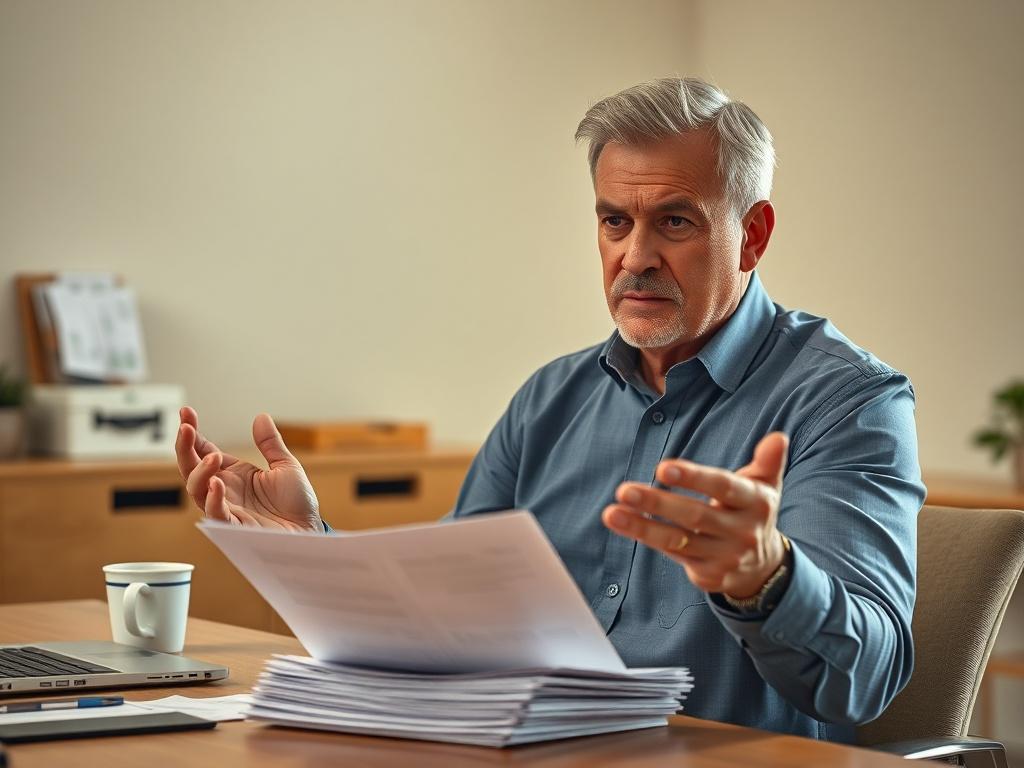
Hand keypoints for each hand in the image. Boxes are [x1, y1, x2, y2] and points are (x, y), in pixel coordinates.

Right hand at [175, 406, 322, 531]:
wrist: (308, 531)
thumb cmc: (297, 504)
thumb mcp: (286, 466)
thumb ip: (270, 443)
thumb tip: (261, 417)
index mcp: (234, 474)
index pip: (204, 450)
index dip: (193, 433)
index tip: (186, 413)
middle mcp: (225, 489)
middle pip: (192, 467)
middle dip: (185, 447)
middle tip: (185, 428)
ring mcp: (227, 507)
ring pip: (196, 489)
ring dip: (199, 471)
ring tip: (212, 457)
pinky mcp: (233, 525)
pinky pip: (215, 512)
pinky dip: (212, 498)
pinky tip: (217, 484)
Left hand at [602, 432, 788, 597]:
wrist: (763, 567)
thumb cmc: (752, 512)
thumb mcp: (766, 486)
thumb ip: (769, 462)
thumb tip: (778, 437)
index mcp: (755, 503)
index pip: (722, 487)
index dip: (693, 478)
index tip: (663, 468)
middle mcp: (741, 532)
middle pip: (694, 516)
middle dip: (657, 502)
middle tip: (624, 490)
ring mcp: (724, 556)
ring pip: (677, 540)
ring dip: (641, 526)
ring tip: (611, 513)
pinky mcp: (708, 575)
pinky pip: (674, 554)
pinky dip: (648, 538)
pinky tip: (625, 524)